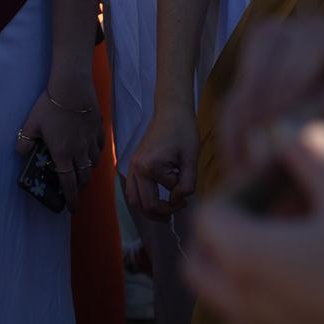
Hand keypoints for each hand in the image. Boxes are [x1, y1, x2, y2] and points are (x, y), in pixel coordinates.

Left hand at [16, 82, 103, 211]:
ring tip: (81, 168)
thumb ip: (24, 141)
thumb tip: (20, 153)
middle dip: (80, 186)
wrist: (72, 87)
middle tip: (75, 189)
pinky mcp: (99, 130)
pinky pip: (100, 147)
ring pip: (93, 163)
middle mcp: (79, 152)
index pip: (68, 183)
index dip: (71, 198)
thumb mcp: (31, 124)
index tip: (71, 209)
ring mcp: (91, 141)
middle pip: (83, 176)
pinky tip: (91, 149)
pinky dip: (95, 153)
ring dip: (87, 170)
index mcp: (62, 154)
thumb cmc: (50, 106)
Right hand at [125, 103, 199, 219]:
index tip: (187, 197)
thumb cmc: (183, 131)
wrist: (171, 110)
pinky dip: (142, 198)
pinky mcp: (134, 163)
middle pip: (142, 205)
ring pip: (133, 199)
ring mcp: (132, 166)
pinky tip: (157, 197)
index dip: (176, 203)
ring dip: (147, 209)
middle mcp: (136, 168)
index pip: (161, 200)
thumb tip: (178, 200)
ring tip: (165, 211)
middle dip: (160, 213)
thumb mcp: (190, 159)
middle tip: (176, 210)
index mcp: (149, 167)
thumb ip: (186, 184)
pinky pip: (132, 189)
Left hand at [184, 121, 323, 323]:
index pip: (208, 217)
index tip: (280, 175)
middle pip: (204, 268)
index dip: (239, 187)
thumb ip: (306, 151)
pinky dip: (270, 318)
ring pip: (230, 311)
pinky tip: (314, 296)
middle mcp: (247, 311)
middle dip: (225, 235)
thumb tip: (276, 127)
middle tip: (273, 210)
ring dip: (242, 281)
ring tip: (292, 253)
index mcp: (249, 260)